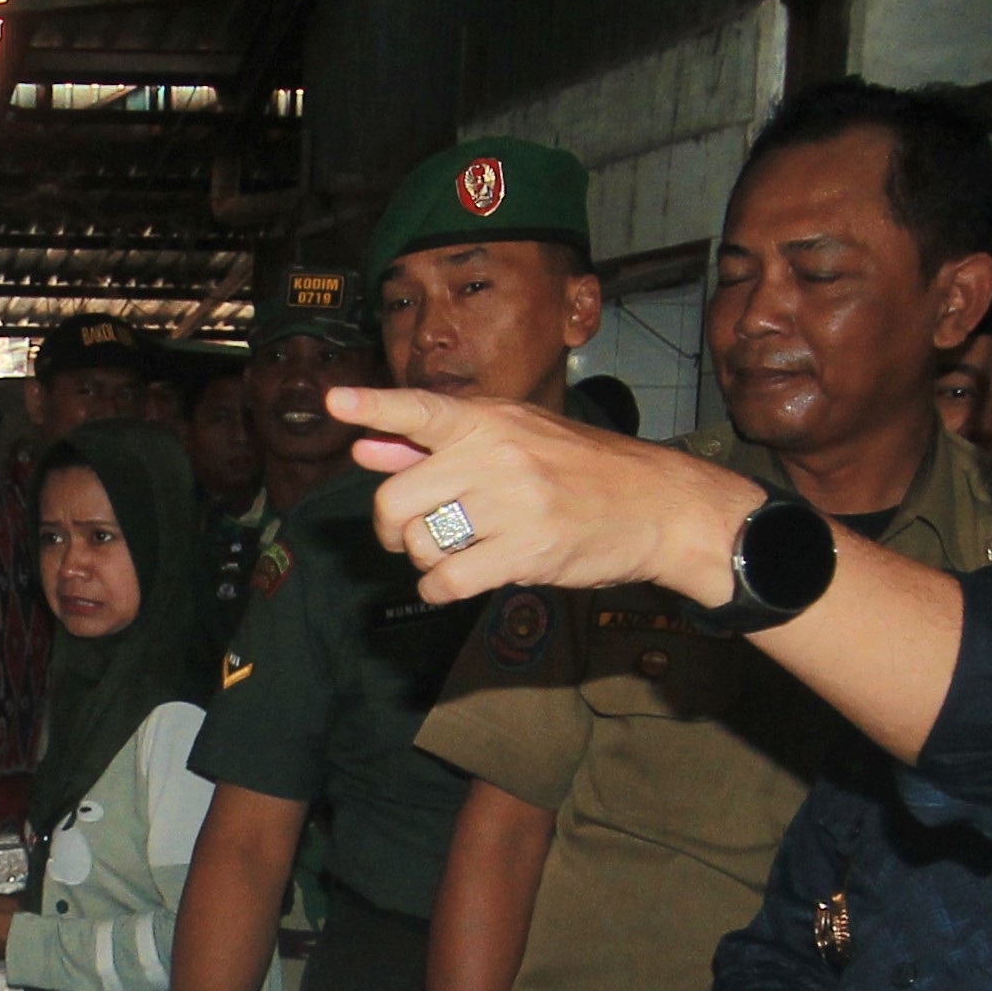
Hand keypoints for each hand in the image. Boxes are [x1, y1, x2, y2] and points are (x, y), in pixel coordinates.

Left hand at [329, 386, 759, 605]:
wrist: (656, 505)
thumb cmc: (579, 471)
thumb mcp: (513, 438)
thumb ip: (434, 445)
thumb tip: (366, 447)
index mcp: (489, 420)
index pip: (420, 409)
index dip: (374, 407)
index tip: (335, 401)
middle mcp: (496, 454)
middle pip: (396, 499)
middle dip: (392, 529)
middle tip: (408, 536)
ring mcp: (512, 503)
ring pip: (422, 544)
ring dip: (425, 560)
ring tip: (455, 553)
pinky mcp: (527, 550)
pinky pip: (447, 581)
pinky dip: (439, 589)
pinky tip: (455, 582)